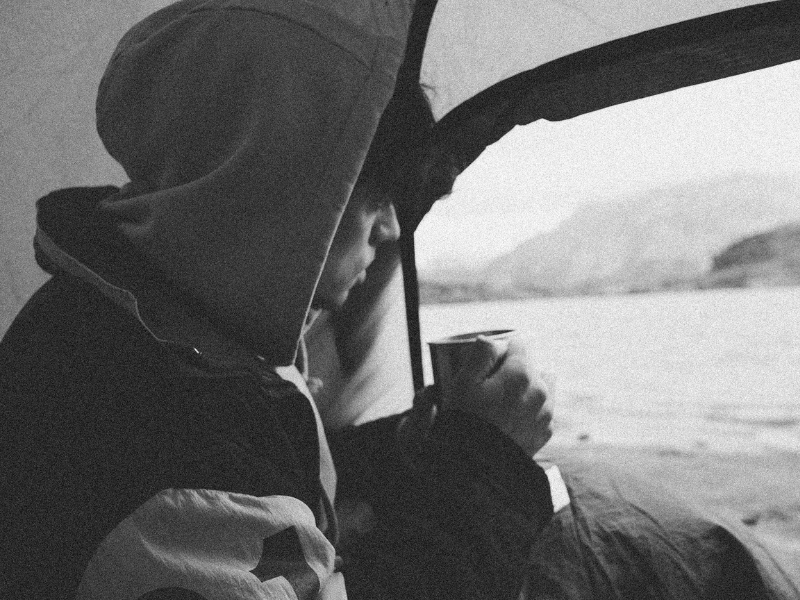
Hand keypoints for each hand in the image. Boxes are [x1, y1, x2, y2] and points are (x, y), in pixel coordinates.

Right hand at [441, 336, 553, 456]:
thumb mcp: (463, 383)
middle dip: (513, 369)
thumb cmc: (466, 423)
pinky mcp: (545, 433)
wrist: (477, 468)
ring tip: (503, 401)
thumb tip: (491, 339)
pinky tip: (510, 419)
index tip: (486, 362)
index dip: (500, 349)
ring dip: (526, 388)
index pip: (518, 344)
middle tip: (489, 384)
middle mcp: (540, 391)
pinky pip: (541, 411)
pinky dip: (530, 410)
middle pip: (531, 366)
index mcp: (521, 374)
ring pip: (542, 387)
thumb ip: (480, 354)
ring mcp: (545, 414)